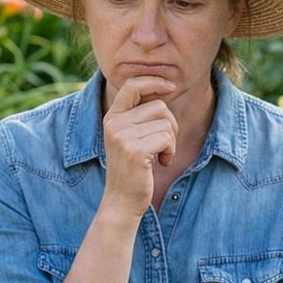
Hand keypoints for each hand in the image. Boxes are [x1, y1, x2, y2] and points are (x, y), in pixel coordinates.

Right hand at [101, 75, 177, 216]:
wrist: (121, 201)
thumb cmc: (131, 170)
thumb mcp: (129, 138)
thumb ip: (139, 116)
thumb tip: (164, 89)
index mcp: (111, 117)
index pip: (132, 86)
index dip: (154, 81)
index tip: (171, 86)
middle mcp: (114, 123)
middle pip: (159, 107)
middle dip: (170, 125)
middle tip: (163, 145)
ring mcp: (122, 136)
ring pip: (166, 123)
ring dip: (171, 141)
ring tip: (160, 156)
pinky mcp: (135, 150)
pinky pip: (167, 138)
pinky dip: (170, 151)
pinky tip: (161, 163)